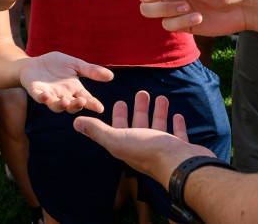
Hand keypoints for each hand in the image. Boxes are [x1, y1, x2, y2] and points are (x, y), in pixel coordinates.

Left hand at [19, 51, 113, 112]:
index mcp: (74, 90)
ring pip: (56, 106)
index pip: (86, 98)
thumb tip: (111, 76)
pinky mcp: (36, 92)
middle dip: (76, 105)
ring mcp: (50, 95)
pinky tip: (45, 96)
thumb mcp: (75, 65)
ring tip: (65, 102)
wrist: (34, 63)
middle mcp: (63, 96)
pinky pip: (39, 97)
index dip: (92, 104)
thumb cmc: (56, 65)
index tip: (100, 108)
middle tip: (82, 102)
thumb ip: (91, 71)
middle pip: (71, 105)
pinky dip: (42, 98)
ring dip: (61, 105)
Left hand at [73, 90, 211, 185]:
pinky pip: (178, 135)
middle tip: (142, 93)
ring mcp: (165, 150)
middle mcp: (146, 149)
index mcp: (129, 147)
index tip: (120, 102)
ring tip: (161, 97)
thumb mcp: (118, 138)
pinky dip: (177, 125)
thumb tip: (75, 123)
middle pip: (140, 126)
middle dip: (139, 110)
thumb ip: (98, 131)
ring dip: (159, 113)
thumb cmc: (149, 151)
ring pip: (159, 128)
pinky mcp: (182, 150)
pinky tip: (178, 115)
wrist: (182, 166)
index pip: (120, 129)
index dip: (119, 116)